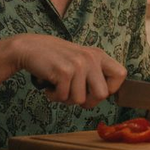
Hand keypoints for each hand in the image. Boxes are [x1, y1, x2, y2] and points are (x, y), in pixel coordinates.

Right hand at [12, 34, 126, 106]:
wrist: (29, 48)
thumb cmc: (55, 59)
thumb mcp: (80, 60)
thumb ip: (94, 73)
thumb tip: (105, 95)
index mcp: (98, 55)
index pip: (121, 75)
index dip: (110, 88)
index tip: (94, 89)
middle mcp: (91, 58)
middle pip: (102, 95)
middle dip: (87, 101)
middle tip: (73, 93)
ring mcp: (78, 64)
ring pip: (80, 100)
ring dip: (66, 98)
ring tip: (58, 86)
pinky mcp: (64, 72)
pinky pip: (64, 97)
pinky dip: (54, 96)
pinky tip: (49, 85)